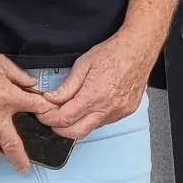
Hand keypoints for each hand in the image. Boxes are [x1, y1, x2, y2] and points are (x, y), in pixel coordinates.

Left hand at [37, 25, 161, 141]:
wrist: (139, 49)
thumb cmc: (113, 52)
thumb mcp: (83, 64)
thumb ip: (66, 86)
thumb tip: (51, 99)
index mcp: (94, 95)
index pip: (64, 118)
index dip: (49, 118)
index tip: (43, 113)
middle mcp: (107, 108)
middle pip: (76, 132)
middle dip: (59, 128)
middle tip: (52, 116)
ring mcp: (118, 112)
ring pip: (90, 128)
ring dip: (77, 123)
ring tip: (71, 108)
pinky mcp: (126, 112)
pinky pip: (104, 122)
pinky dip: (92, 118)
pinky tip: (90, 105)